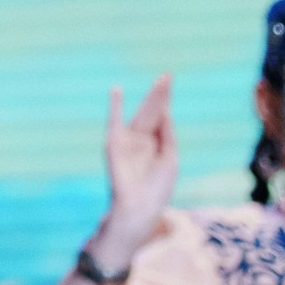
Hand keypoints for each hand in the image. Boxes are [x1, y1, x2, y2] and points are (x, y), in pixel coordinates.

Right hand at [94, 74, 178, 262]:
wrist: (139, 210)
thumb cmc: (156, 189)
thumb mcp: (170, 159)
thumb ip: (168, 133)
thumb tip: (164, 110)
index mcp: (154, 144)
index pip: (161, 118)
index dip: (165, 101)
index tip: (169, 80)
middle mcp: (140, 139)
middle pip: (153, 112)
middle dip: (161, 94)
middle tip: (169, 74)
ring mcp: (127, 141)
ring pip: (142, 114)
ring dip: (152, 98)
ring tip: (163, 80)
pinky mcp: (115, 146)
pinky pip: (115, 121)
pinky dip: (115, 106)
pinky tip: (117, 89)